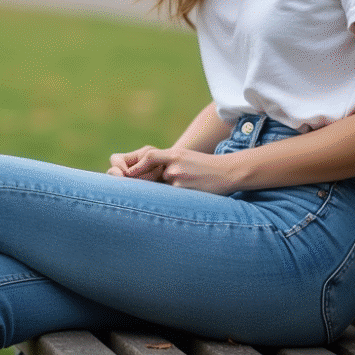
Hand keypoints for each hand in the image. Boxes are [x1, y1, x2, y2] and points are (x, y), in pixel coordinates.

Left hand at [108, 146, 238, 194]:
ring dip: (161, 196)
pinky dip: (170, 201)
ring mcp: (179, 178)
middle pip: (151, 176)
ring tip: (171, 196)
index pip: (149, 157)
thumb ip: (168, 163)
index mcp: (174, 154)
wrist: (228, 172)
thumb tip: (150, 175)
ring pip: (160, 189)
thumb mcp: (186, 158)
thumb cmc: (205, 167)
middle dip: (142, 183)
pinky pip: (170, 198)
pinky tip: (179, 200)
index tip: (126, 175)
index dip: (137, 166)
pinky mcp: (184, 190)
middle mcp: (174, 164)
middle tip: (132, 192)